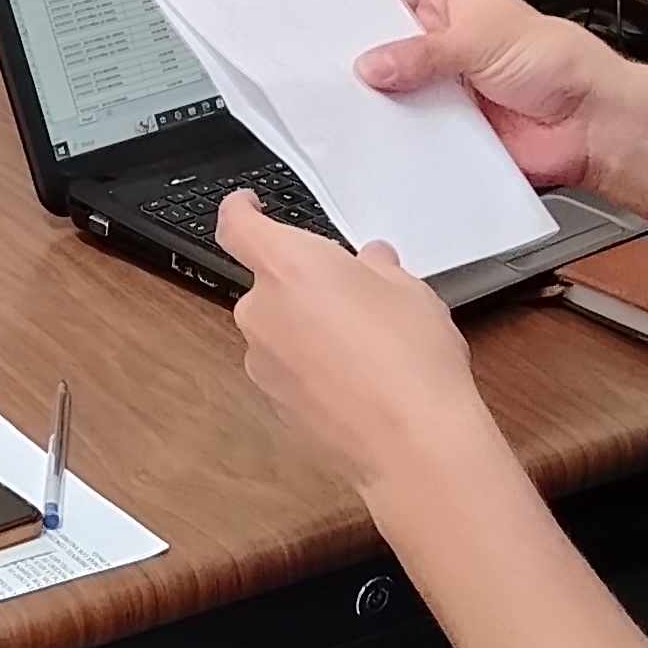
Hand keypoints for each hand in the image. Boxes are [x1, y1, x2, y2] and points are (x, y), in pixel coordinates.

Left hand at [213, 191, 499, 499]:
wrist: (410, 442)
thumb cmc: (409, 355)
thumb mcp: (408, 289)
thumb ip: (376, 269)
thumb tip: (369, 265)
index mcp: (286, 266)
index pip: (236, 225)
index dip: (240, 210)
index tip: (249, 205)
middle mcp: (260, 312)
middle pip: (268, 284)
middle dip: (304, 286)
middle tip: (356, 295)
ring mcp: (262, 364)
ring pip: (279, 330)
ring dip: (308, 329)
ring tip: (366, 346)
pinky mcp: (274, 406)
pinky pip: (288, 371)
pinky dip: (312, 369)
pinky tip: (357, 382)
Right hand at [355, 0, 626, 191]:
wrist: (593, 121)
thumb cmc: (559, 61)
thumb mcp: (480, 39)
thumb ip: (422, 53)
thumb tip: (374, 64)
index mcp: (451, 6)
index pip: (388, 5)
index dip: (358, 16)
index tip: (325, 31)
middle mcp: (445, 49)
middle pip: (387, 57)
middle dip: (366, 69)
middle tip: (336, 78)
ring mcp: (448, 93)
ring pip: (398, 101)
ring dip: (385, 109)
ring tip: (358, 112)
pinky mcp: (454, 134)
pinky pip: (417, 139)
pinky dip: (404, 144)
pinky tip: (387, 145)